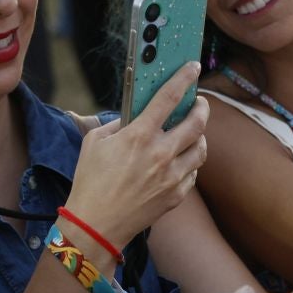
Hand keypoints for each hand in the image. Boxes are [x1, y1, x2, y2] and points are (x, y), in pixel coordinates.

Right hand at [65, 62, 207, 248]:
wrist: (96, 225)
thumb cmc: (90, 182)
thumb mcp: (95, 143)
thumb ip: (116, 124)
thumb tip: (133, 118)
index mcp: (139, 135)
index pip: (169, 97)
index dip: (184, 78)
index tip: (193, 67)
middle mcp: (161, 154)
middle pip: (197, 122)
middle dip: (202, 107)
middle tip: (200, 103)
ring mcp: (171, 176)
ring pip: (201, 148)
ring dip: (200, 135)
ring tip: (192, 132)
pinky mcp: (175, 195)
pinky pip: (193, 172)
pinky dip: (190, 162)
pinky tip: (182, 159)